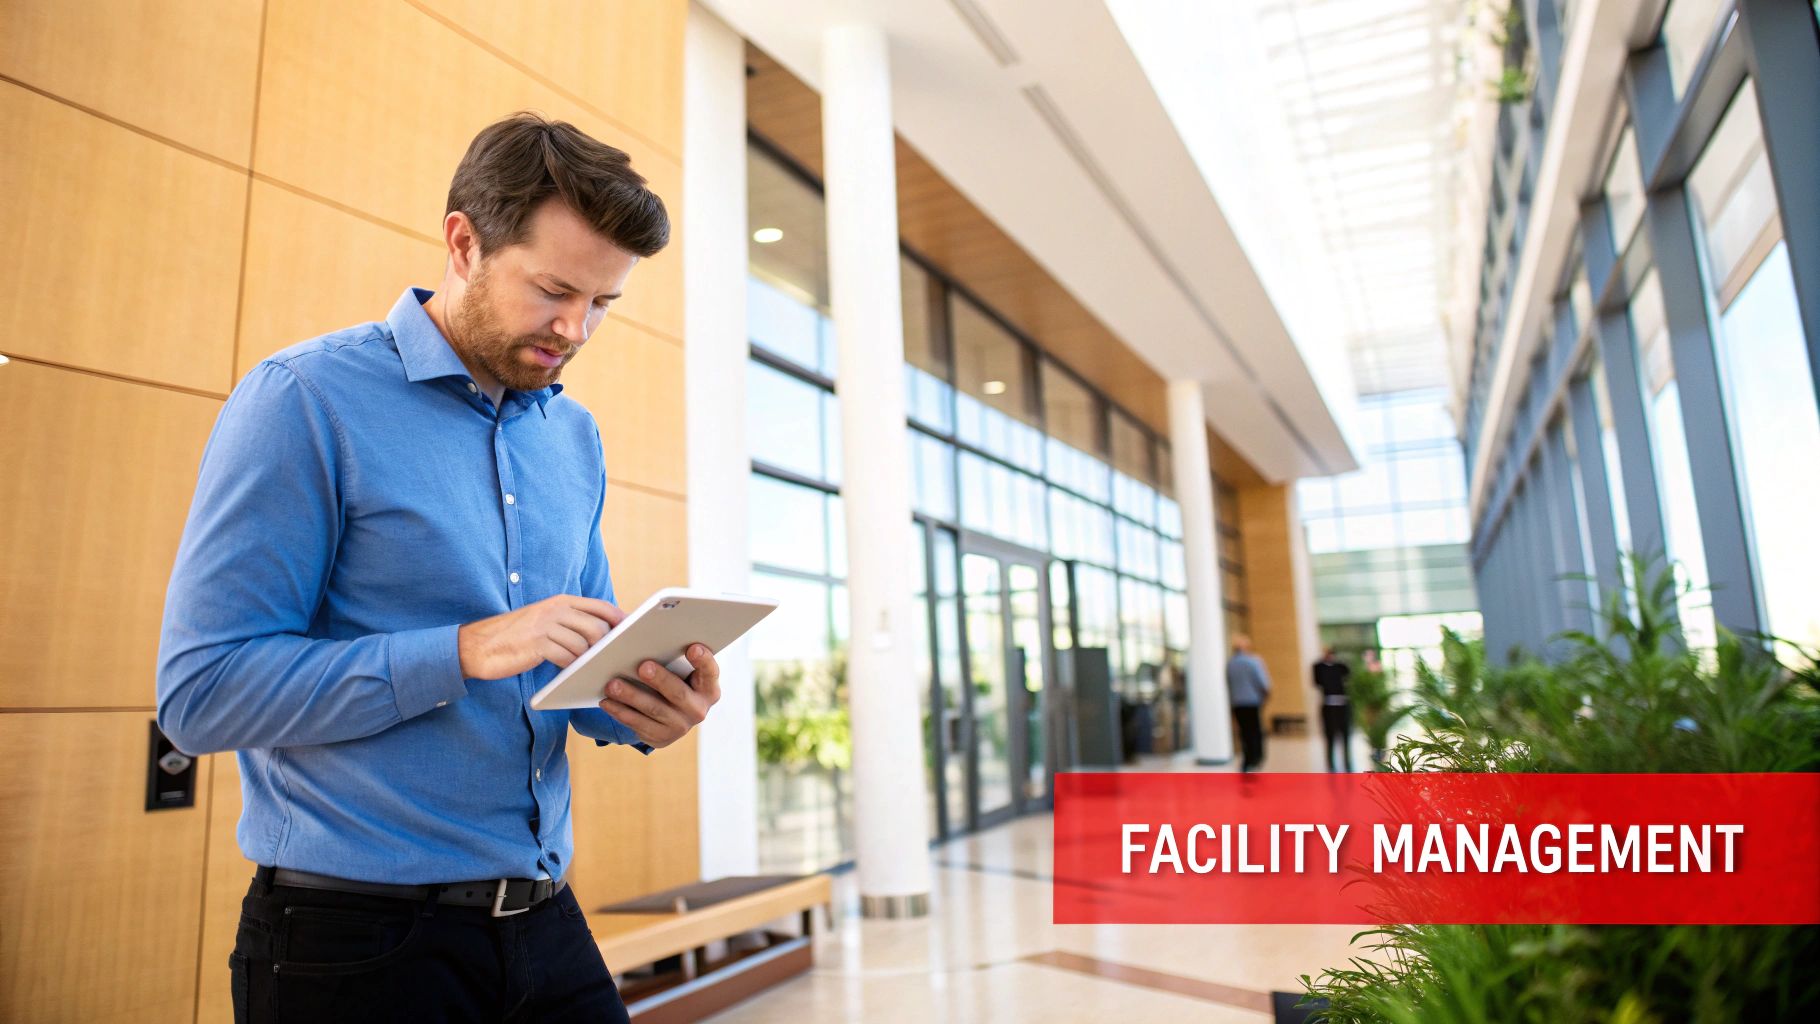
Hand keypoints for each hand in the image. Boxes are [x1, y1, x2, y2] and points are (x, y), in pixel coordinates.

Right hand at [457, 595, 623, 679]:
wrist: (478, 646)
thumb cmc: (516, 637)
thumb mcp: (545, 621)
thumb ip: (571, 622)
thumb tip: (603, 634)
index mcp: (561, 602)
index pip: (601, 607)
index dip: (620, 621)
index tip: (631, 636)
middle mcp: (556, 609)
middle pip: (598, 627)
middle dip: (607, 647)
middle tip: (610, 661)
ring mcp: (546, 626)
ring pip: (584, 644)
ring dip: (590, 661)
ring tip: (591, 670)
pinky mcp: (537, 644)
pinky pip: (567, 658)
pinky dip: (573, 668)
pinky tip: (572, 674)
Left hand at [598, 644, 720, 748]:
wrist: (671, 717)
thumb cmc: (674, 681)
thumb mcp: (681, 671)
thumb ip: (674, 657)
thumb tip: (648, 636)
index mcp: (708, 688)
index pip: (710, 672)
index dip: (703, 660)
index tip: (693, 648)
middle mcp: (698, 709)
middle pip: (678, 693)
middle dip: (660, 679)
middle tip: (643, 666)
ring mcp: (680, 726)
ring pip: (654, 709)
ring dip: (631, 696)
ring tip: (612, 684)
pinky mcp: (660, 737)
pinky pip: (638, 724)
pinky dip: (620, 711)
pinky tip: (607, 701)